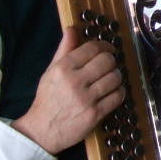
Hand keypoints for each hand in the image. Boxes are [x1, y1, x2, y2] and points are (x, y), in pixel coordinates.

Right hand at [12, 26, 124, 154]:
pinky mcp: (95, 114)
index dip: (105, 46)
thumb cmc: (47, 99)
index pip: (93, 48)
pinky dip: (119, 93)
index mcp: (63, 68)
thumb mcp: (51, 71)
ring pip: (115, 78)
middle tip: (109, 65)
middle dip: (112, 61)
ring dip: (116, 77)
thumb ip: (64, 49)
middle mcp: (75, 81)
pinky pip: (117, 96)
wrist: (41, 131)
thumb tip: (72, 28)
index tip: (108, 49)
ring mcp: (86, 99)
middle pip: (107, 61)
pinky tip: (112, 93)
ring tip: (110, 79)